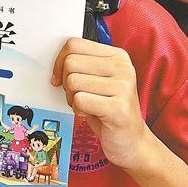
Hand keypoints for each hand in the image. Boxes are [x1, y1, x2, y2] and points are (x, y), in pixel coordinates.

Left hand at [52, 37, 149, 170]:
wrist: (132, 142)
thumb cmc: (109, 110)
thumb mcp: (98, 80)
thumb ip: (82, 64)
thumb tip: (55, 59)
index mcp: (117, 56)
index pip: (74, 44)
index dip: (59, 61)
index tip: (59, 77)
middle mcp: (123, 67)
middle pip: (70, 62)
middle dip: (66, 82)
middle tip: (78, 95)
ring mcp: (123, 87)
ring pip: (72, 81)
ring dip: (72, 98)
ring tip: (87, 106)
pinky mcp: (118, 108)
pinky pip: (79, 100)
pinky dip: (77, 110)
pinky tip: (91, 114)